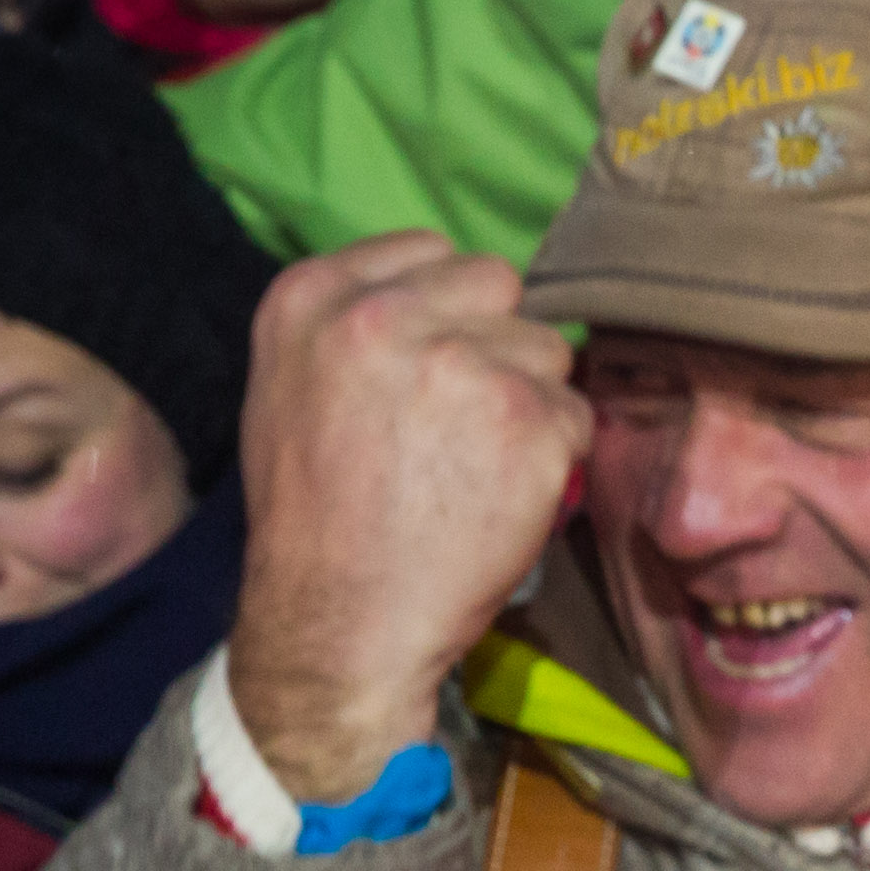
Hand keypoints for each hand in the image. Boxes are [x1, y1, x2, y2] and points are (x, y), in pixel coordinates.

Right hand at [226, 234, 585, 804]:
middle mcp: (385, 315)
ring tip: (473, 465)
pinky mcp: (529, 420)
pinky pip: (578, 416)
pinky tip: (502, 496)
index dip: (446, 309)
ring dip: (530, 402)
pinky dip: (556, 458)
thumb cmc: (315, 517)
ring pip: (547, 349)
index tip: (430, 361)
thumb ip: (355, 325)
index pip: (430, 250)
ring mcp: (463, 364)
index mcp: (314, 297)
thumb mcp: (291, 387)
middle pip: (498, 283)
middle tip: (462, 416)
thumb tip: (449, 298)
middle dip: (495, 340)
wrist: (338, 621)